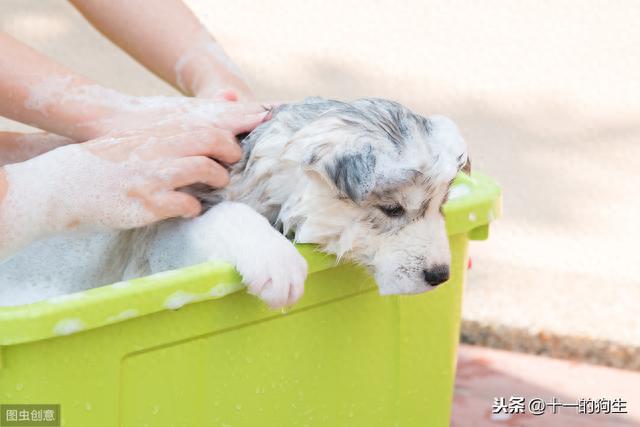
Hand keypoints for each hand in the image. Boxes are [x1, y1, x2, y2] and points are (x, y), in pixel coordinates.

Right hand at [0, 124, 252, 257]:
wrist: (59, 188)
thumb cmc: (97, 166)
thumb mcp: (128, 143)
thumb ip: (159, 140)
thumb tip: (188, 144)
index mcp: (152, 135)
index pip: (202, 127)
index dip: (227, 132)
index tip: (238, 138)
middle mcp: (156, 151)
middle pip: (210, 141)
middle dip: (230, 151)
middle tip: (234, 161)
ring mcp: (152, 177)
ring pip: (204, 169)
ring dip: (218, 178)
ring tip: (218, 184)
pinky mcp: (146, 204)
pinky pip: (186, 204)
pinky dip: (194, 207)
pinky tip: (190, 209)